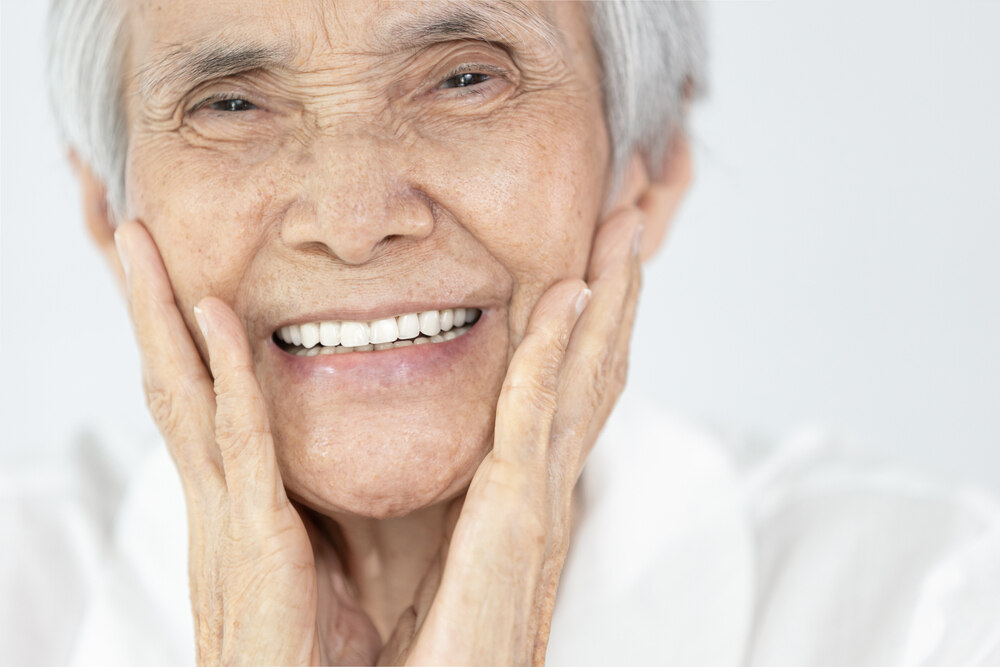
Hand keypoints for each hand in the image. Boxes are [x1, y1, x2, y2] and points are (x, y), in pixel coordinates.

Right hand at [115, 221, 381, 664]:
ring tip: (138, 242)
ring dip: (159, 314)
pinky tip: (210, 315)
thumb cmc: (305, 655)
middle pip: (168, 382)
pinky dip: (221, 373)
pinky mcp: (252, 541)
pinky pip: (236, 440)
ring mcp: (221, 518)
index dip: (172, 338)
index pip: (190, 401)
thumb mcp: (308, 567)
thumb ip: (308, 514)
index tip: (164, 278)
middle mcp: (210, 501)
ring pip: (181, 394)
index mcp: (226, 505)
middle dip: (144, 309)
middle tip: (126, 234)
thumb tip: (322, 478)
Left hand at [380, 205, 644, 665]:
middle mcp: (545, 496)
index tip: (596, 258)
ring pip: (583, 383)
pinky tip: (565, 297)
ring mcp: (540, 511)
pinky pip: (537, 423)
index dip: (589, 323)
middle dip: (616, 293)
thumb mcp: (433, 559)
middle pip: (594, 373)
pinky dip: (556, 356)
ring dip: (606, 303)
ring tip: (622, 231)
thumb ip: (448, 503)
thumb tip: (443, 461)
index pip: (568, 392)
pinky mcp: (515, 530)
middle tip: (630, 216)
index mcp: (525, 500)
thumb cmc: (426, 656)